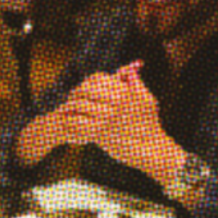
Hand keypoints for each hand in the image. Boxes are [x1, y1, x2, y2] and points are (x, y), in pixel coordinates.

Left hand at [63, 63, 190, 176]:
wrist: (151, 148)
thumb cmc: (150, 123)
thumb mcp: (147, 99)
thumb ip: (135, 83)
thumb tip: (126, 69)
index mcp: (123, 92)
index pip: (98, 79)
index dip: (88, 81)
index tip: (85, 86)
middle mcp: (113, 103)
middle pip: (85, 89)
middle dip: (76, 91)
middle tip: (72, 96)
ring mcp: (106, 119)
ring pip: (79, 105)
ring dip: (69, 106)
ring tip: (65, 109)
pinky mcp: (100, 134)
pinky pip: (78, 124)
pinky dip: (70, 122)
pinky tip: (68, 123)